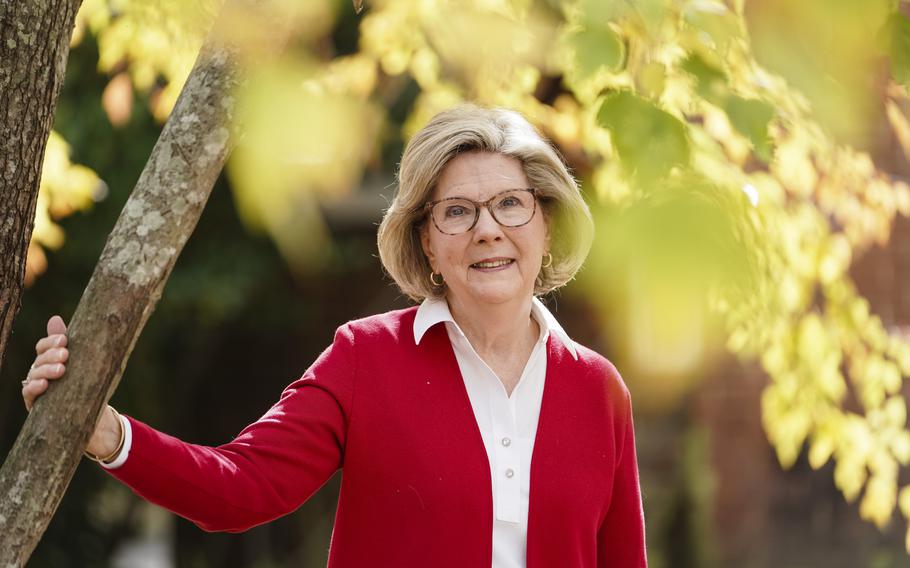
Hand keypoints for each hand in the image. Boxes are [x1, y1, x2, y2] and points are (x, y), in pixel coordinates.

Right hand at [22, 315, 122, 458]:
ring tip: (61, 369)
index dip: (50, 341)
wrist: (90, 413)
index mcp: (50, 359)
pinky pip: (29, 393)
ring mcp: (36, 387)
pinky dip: (35, 387)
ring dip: (46, 370)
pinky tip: (44, 384)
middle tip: (66, 354)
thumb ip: (73, 342)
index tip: (64, 339)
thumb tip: (54, 317)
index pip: (43, 346)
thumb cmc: (85, 382)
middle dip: (52, 355)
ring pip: (34, 374)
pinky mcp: (35, 403)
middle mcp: (40, 371)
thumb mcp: (83, 361)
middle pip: (39, 358)